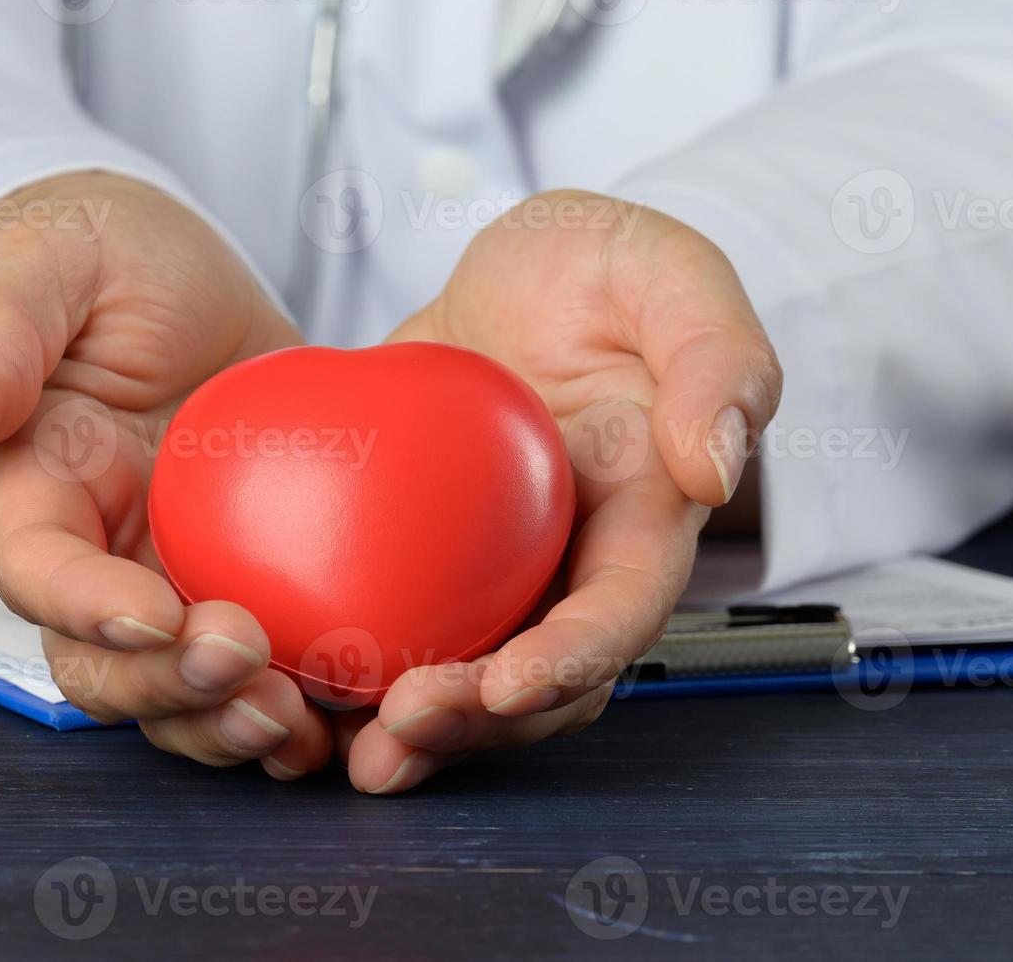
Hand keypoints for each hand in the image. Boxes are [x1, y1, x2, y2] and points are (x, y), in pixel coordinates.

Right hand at [0, 172, 331, 777]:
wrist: (171, 277)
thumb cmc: (91, 259)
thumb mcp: (39, 265)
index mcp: (35, 492)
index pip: (38, 573)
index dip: (87, 610)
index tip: (156, 616)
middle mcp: (99, 555)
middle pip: (108, 665)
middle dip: (169, 686)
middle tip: (246, 664)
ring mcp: (177, 575)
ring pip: (184, 688)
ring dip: (232, 718)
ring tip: (301, 719)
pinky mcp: (258, 574)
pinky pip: (271, 661)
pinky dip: (305, 700)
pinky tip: (353, 707)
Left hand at [343, 191, 782, 793]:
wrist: (526, 268)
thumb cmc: (609, 266)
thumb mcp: (673, 277)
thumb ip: (717, 361)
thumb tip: (712, 470)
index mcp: (645, 516)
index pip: (621, 611)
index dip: (572, 660)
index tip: (510, 687)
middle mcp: (571, 560)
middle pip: (539, 676)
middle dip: (477, 721)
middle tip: (399, 730)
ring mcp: (494, 564)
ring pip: (464, 670)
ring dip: (413, 722)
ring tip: (346, 747)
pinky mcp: (421, 550)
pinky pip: (390, 618)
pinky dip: (352, 657)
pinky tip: (296, 676)